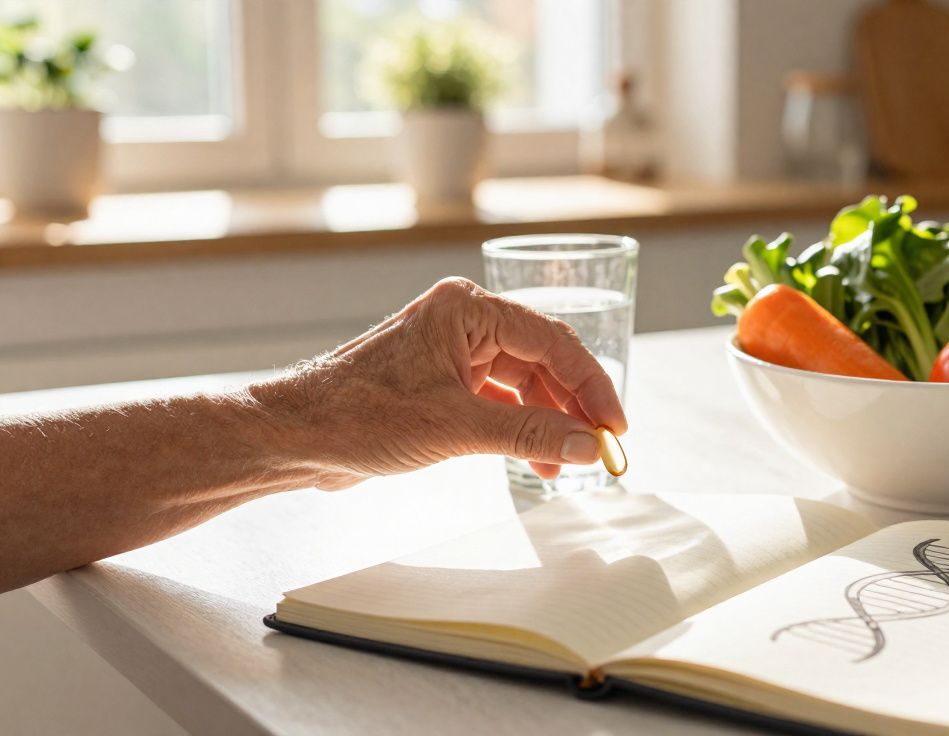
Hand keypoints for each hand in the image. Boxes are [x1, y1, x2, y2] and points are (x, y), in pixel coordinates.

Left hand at [253, 277, 626, 490]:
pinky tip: (538, 459)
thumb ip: (529, 434)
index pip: (553, 341)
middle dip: (572, 407)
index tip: (616, 427)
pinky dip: (519, 428)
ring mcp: (451, 351)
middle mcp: (463, 321)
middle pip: (542, 360)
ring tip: (569, 463)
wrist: (293, 436)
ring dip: (547, 423)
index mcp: (466, 309)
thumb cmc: (357, 416)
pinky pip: (498, 400)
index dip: (591, 385)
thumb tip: (589, 446)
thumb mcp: (455, 427)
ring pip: (522, 383)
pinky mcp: (440, 382)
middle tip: (601, 447)